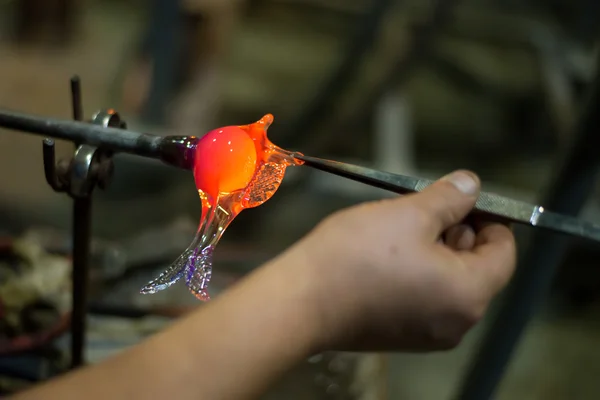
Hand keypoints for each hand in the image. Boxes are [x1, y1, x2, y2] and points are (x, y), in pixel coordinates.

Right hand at [286, 170, 515, 351]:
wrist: (301, 301)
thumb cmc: (358, 254)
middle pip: (476, 269)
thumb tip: (473, 184)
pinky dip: (417, 274)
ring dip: (435, 251)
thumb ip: (449, 198)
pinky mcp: (401, 337)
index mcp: (469, 294)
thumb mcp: (408, 214)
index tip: (463, 199)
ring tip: (401, 228)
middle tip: (424, 208)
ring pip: (448, 283)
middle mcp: (457, 323)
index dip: (490, 219)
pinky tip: (386, 255)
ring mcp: (428, 336)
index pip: (504, 253)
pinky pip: (425, 300)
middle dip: (458, 233)